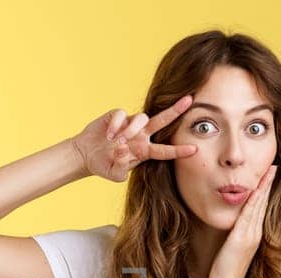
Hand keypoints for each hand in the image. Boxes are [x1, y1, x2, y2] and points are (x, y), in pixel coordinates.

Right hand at [70, 95, 198, 182]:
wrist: (86, 154)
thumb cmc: (104, 165)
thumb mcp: (114, 174)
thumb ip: (120, 169)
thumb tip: (123, 151)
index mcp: (144, 151)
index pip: (165, 150)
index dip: (179, 151)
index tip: (194, 149)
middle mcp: (141, 135)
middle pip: (163, 121)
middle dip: (176, 110)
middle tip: (189, 100)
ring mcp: (130, 124)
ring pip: (142, 118)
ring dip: (131, 129)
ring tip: (118, 141)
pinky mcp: (117, 115)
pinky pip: (122, 115)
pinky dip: (116, 125)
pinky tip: (108, 135)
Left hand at [209, 164, 278, 277]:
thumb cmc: (226, 272)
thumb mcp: (233, 251)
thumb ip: (236, 238)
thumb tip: (234, 231)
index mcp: (254, 235)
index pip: (261, 208)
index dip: (265, 191)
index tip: (268, 176)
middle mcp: (255, 233)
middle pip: (263, 203)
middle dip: (268, 184)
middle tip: (274, 166)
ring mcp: (250, 236)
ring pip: (258, 206)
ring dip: (264, 187)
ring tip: (270, 171)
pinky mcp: (241, 238)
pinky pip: (249, 214)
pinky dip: (255, 200)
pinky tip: (257, 188)